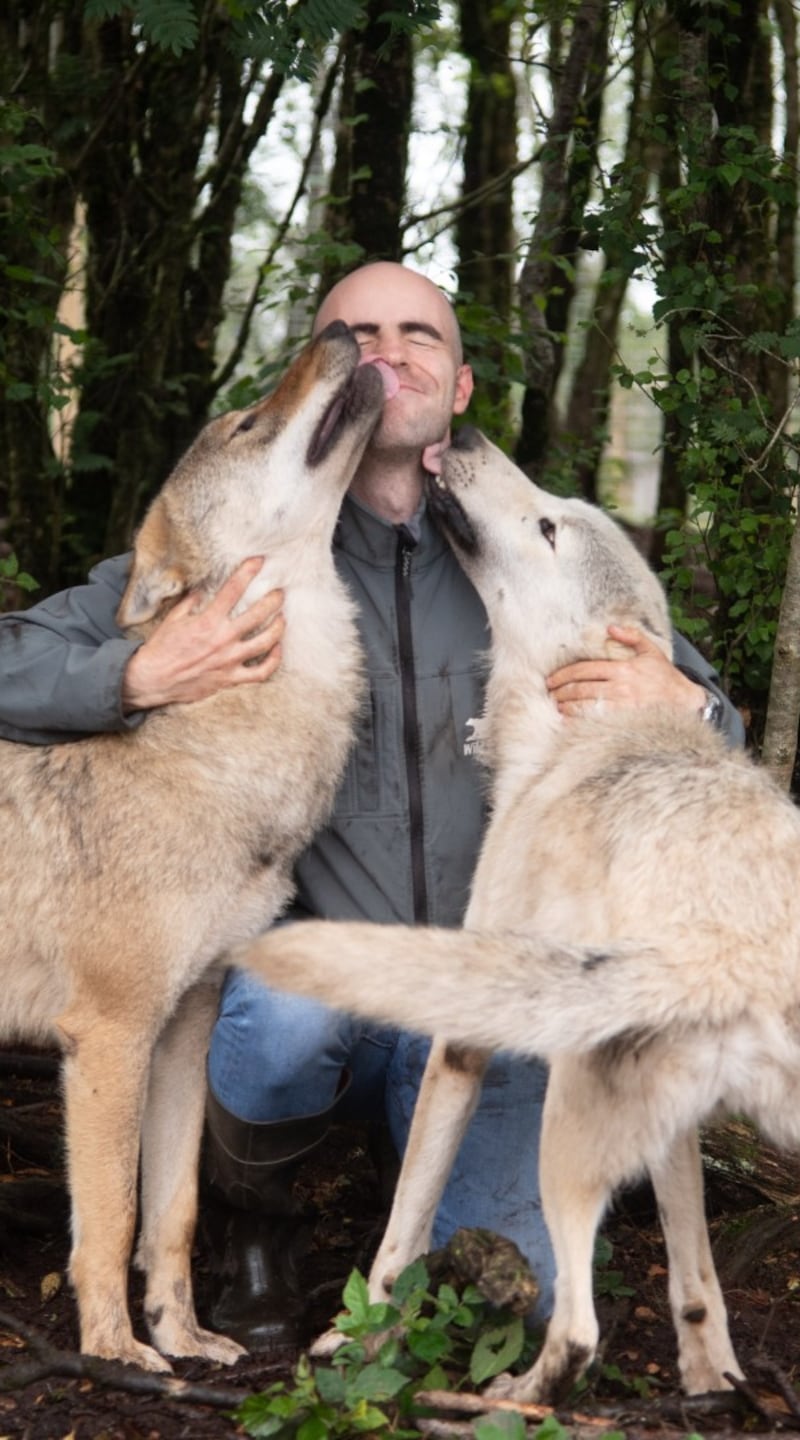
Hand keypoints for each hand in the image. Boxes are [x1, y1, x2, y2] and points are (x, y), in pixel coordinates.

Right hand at [122, 557, 284, 711]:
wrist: (154, 680)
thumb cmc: (162, 648)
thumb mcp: (173, 619)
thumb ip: (191, 603)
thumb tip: (203, 590)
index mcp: (208, 621)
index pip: (233, 590)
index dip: (248, 572)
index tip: (259, 561)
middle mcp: (222, 639)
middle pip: (258, 615)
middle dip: (273, 600)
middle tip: (280, 593)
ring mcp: (229, 660)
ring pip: (265, 643)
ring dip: (278, 628)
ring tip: (282, 618)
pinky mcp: (231, 679)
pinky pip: (261, 672)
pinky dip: (273, 661)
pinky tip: (277, 649)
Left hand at [546, 624, 704, 717]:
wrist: (686, 702)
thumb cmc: (666, 678)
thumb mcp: (651, 652)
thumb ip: (632, 636)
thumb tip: (611, 628)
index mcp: (623, 669)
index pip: (584, 670)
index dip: (564, 675)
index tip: (552, 681)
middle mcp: (620, 687)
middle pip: (580, 689)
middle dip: (561, 692)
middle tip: (550, 694)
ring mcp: (622, 706)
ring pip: (584, 706)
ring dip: (566, 707)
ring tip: (557, 707)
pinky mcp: (625, 722)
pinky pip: (595, 721)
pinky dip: (579, 722)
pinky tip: (569, 722)